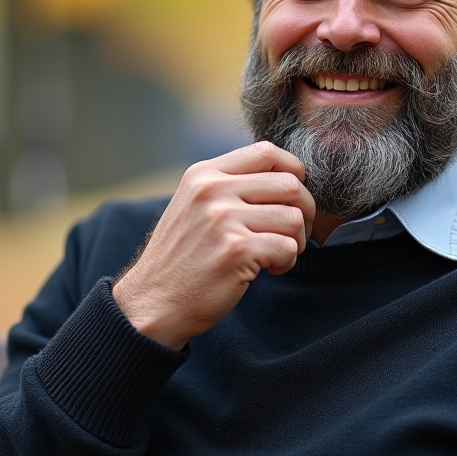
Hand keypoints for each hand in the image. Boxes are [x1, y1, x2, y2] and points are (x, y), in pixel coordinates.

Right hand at [112, 141, 314, 349]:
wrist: (152, 303)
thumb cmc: (181, 259)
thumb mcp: (194, 206)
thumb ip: (228, 186)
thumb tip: (287, 177)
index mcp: (203, 174)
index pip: (267, 152)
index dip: (293, 173)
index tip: (290, 199)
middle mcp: (212, 190)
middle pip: (290, 184)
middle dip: (304, 211)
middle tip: (293, 234)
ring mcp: (223, 219)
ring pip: (294, 217)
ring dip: (297, 241)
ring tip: (277, 255)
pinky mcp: (236, 250)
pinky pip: (288, 247)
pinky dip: (287, 262)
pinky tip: (270, 270)